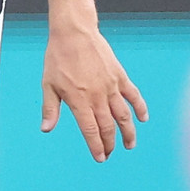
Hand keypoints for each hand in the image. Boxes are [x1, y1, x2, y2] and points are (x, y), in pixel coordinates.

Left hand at [42, 21, 147, 161]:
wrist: (74, 33)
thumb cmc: (58, 58)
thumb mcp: (48, 85)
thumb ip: (50, 109)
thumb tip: (46, 129)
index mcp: (78, 99)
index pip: (90, 129)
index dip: (96, 145)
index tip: (100, 157)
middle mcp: (97, 96)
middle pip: (107, 126)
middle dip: (110, 143)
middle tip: (110, 153)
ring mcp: (111, 86)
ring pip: (123, 115)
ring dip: (128, 132)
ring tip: (130, 145)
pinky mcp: (120, 76)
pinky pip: (133, 95)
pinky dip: (140, 107)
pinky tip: (143, 119)